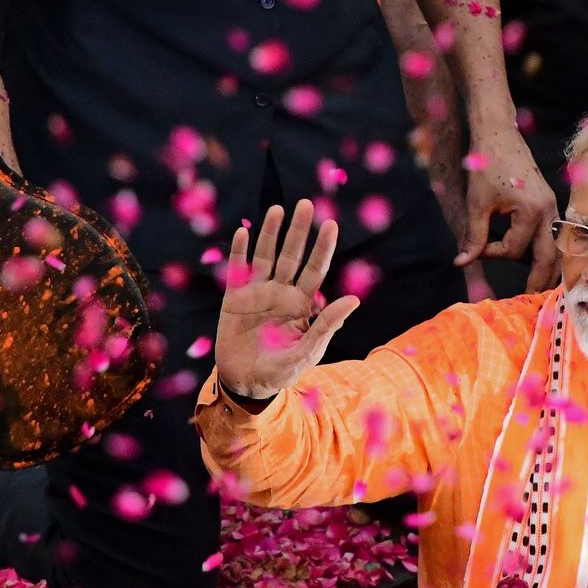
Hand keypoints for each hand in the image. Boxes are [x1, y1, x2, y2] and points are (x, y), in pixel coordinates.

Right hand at [214, 199, 360, 399]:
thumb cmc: (282, 370)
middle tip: (306, 204)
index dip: (322, 247)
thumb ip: (327, 325)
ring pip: (266, 256)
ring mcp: (257, 292)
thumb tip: (354, 300)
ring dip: (270, 233)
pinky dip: (240, 251)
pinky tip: (243, 232)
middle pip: (292, 255)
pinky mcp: (234, 298)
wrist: (247, 382)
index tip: (331, 223)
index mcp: (302, 304)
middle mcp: (281, 292)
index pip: (315, 269)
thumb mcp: (308, 350)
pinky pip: (237, 269)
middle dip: (298, 230)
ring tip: (277, 209)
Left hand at [454, 126, 559, 292]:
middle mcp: (549, 210)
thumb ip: (473, 236)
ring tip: (539, 288)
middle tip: (530, 301)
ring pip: (556, 248)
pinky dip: (547, 251)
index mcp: (533, 211)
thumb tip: (462, 263)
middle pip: (549, 258)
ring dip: (547, 268)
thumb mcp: (477, 202)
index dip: (493, 254)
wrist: (498, 132)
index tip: (477, 249)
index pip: (514, 249)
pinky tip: (540, 263)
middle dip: (539, 281)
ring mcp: (552, 207)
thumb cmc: (487, 163)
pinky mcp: (549, 203)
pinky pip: (553, 235)